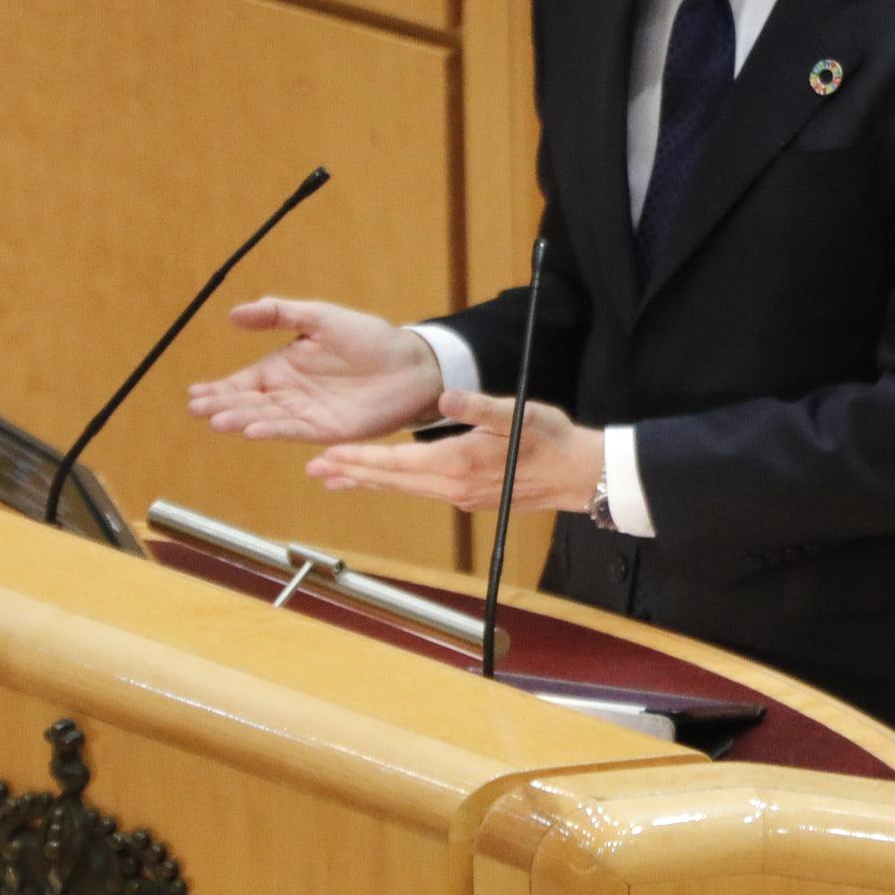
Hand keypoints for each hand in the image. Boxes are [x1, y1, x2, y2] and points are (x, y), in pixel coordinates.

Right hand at [186, 298, 446, 444]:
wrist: (410, 364)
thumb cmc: (367, 338)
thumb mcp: (319, 318)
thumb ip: (278, 314)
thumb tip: (233, 314)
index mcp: (282, 368)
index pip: (242, 382)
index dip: (218, 389)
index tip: (193, 394)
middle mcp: (289, 395)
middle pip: (248, 403)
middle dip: (222, 406)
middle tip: (198, 409)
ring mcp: (306, 414)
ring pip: (266, 418)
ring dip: (241, 420)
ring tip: (218, 421)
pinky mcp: (327, 429)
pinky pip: (294, 430)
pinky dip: (273, 430)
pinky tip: (252, 430)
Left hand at [306, 391, 605, 513]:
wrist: (578, 474)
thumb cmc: (550, 439)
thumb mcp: (515, 412)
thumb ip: (477, 405)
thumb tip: (445, 397)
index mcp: (457, 464)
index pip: (396, 463)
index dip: (360, 459)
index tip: (327, 457)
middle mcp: (453, 486)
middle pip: (392, 480)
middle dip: (352, 473)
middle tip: (316, 472)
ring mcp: (461, 495)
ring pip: (404, 488)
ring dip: (370, 481)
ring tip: (339, 478)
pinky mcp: (470, 497)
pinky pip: (421, 491)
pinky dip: (396, 484)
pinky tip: (388, 480)